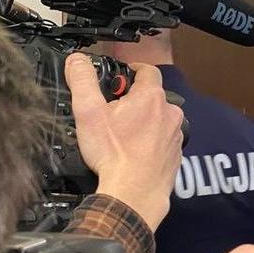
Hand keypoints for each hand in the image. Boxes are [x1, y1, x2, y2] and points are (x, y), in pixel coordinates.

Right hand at [66, 53, 183, 229]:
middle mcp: (170, 114)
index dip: (133, 70)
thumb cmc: (113, 154)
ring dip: (144, 120)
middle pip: (152, 96)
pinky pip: (163, 140)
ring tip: (122, 134)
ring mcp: (176, 136)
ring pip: (159, 119)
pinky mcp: (176, 155)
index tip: (121, 76)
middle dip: (134, 99)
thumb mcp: (88, 112)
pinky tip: (134, 151)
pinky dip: (151, 141)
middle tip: (113, 111)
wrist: (134, 193)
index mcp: (151, 97)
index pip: (147, 70)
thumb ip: (82, 80)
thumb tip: (77, 60)